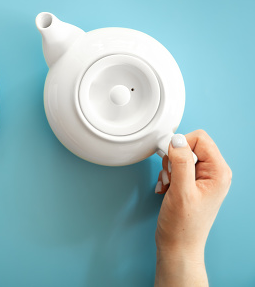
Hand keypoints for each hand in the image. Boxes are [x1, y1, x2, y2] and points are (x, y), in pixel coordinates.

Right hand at [154, 130, 231, 285]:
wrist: (178, 245)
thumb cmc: (183, 225)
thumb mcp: (181, 191)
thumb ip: (180, 162)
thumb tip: (177, 139)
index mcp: (218, 172)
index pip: (199, 138)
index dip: (180, 146)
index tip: (170, 160)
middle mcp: (214, 173)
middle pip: (189, 145)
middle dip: (173, 159)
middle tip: (172, 178)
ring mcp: (203, 179)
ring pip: (180, 156)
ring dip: (168, 169)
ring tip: (170, 186)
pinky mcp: (192, 184)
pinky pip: (176, 168)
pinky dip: (167, 177)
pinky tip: (167, 189)